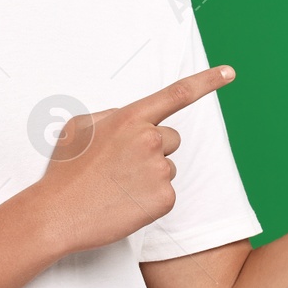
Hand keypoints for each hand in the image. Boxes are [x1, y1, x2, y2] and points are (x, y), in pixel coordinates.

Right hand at [36, 64, 236, 254]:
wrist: (57, 214)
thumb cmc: (65, 172)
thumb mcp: (80, 127)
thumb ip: (111, 115)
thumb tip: (130, 120)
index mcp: (131, 118)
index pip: (178, 93)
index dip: (207, 81)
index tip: (229, 72)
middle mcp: (150, 139)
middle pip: (171, 139)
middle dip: (153, 149)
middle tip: (121, 167)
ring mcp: (159, 170)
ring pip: (168, 168)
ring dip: (149, 176)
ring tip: (117, 187)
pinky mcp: (164, 199)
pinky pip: (165, 193)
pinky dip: (149, 200)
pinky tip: (124, 203)